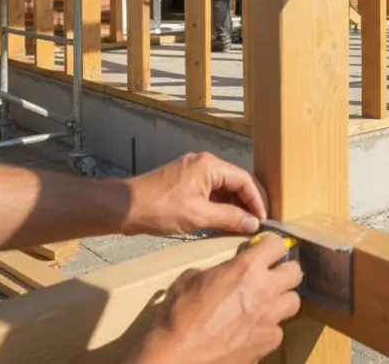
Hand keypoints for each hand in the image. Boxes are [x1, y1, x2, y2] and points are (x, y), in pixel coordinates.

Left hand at [125, 152, 266, 235]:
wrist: (124, 207)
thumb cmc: (158, 209)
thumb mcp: (198, 216)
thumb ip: (229, 218)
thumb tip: (253, 223)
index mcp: (209, 166)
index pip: (245, 179)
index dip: (257, 200)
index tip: (264, 219)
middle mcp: (203, 163)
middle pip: (236, 181)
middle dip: (248, 202)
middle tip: (257, 222)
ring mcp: (193, 170)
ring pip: (223, 186)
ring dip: (234, 205)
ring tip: (242, 225)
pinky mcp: (184, 181)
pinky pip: (210, 190)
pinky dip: (219, 204)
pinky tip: (223, 220)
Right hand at [125, 235, 302, 363]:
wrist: (179, 354)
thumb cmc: (180, 314)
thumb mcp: (191, 278)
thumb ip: (216, 270)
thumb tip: (222, 273)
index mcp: (246, 268)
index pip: (277, 244)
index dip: (271, 246)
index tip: (265, 251)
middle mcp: (265, 289)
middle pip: (295, 271)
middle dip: (284, 271)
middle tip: (271, 276)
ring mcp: (270, 318)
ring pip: (293, 301)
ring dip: (281, 300)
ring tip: (266, 304)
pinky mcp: (268, 342)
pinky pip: (278, 330)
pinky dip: (268, 328)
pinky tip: (253, 331)